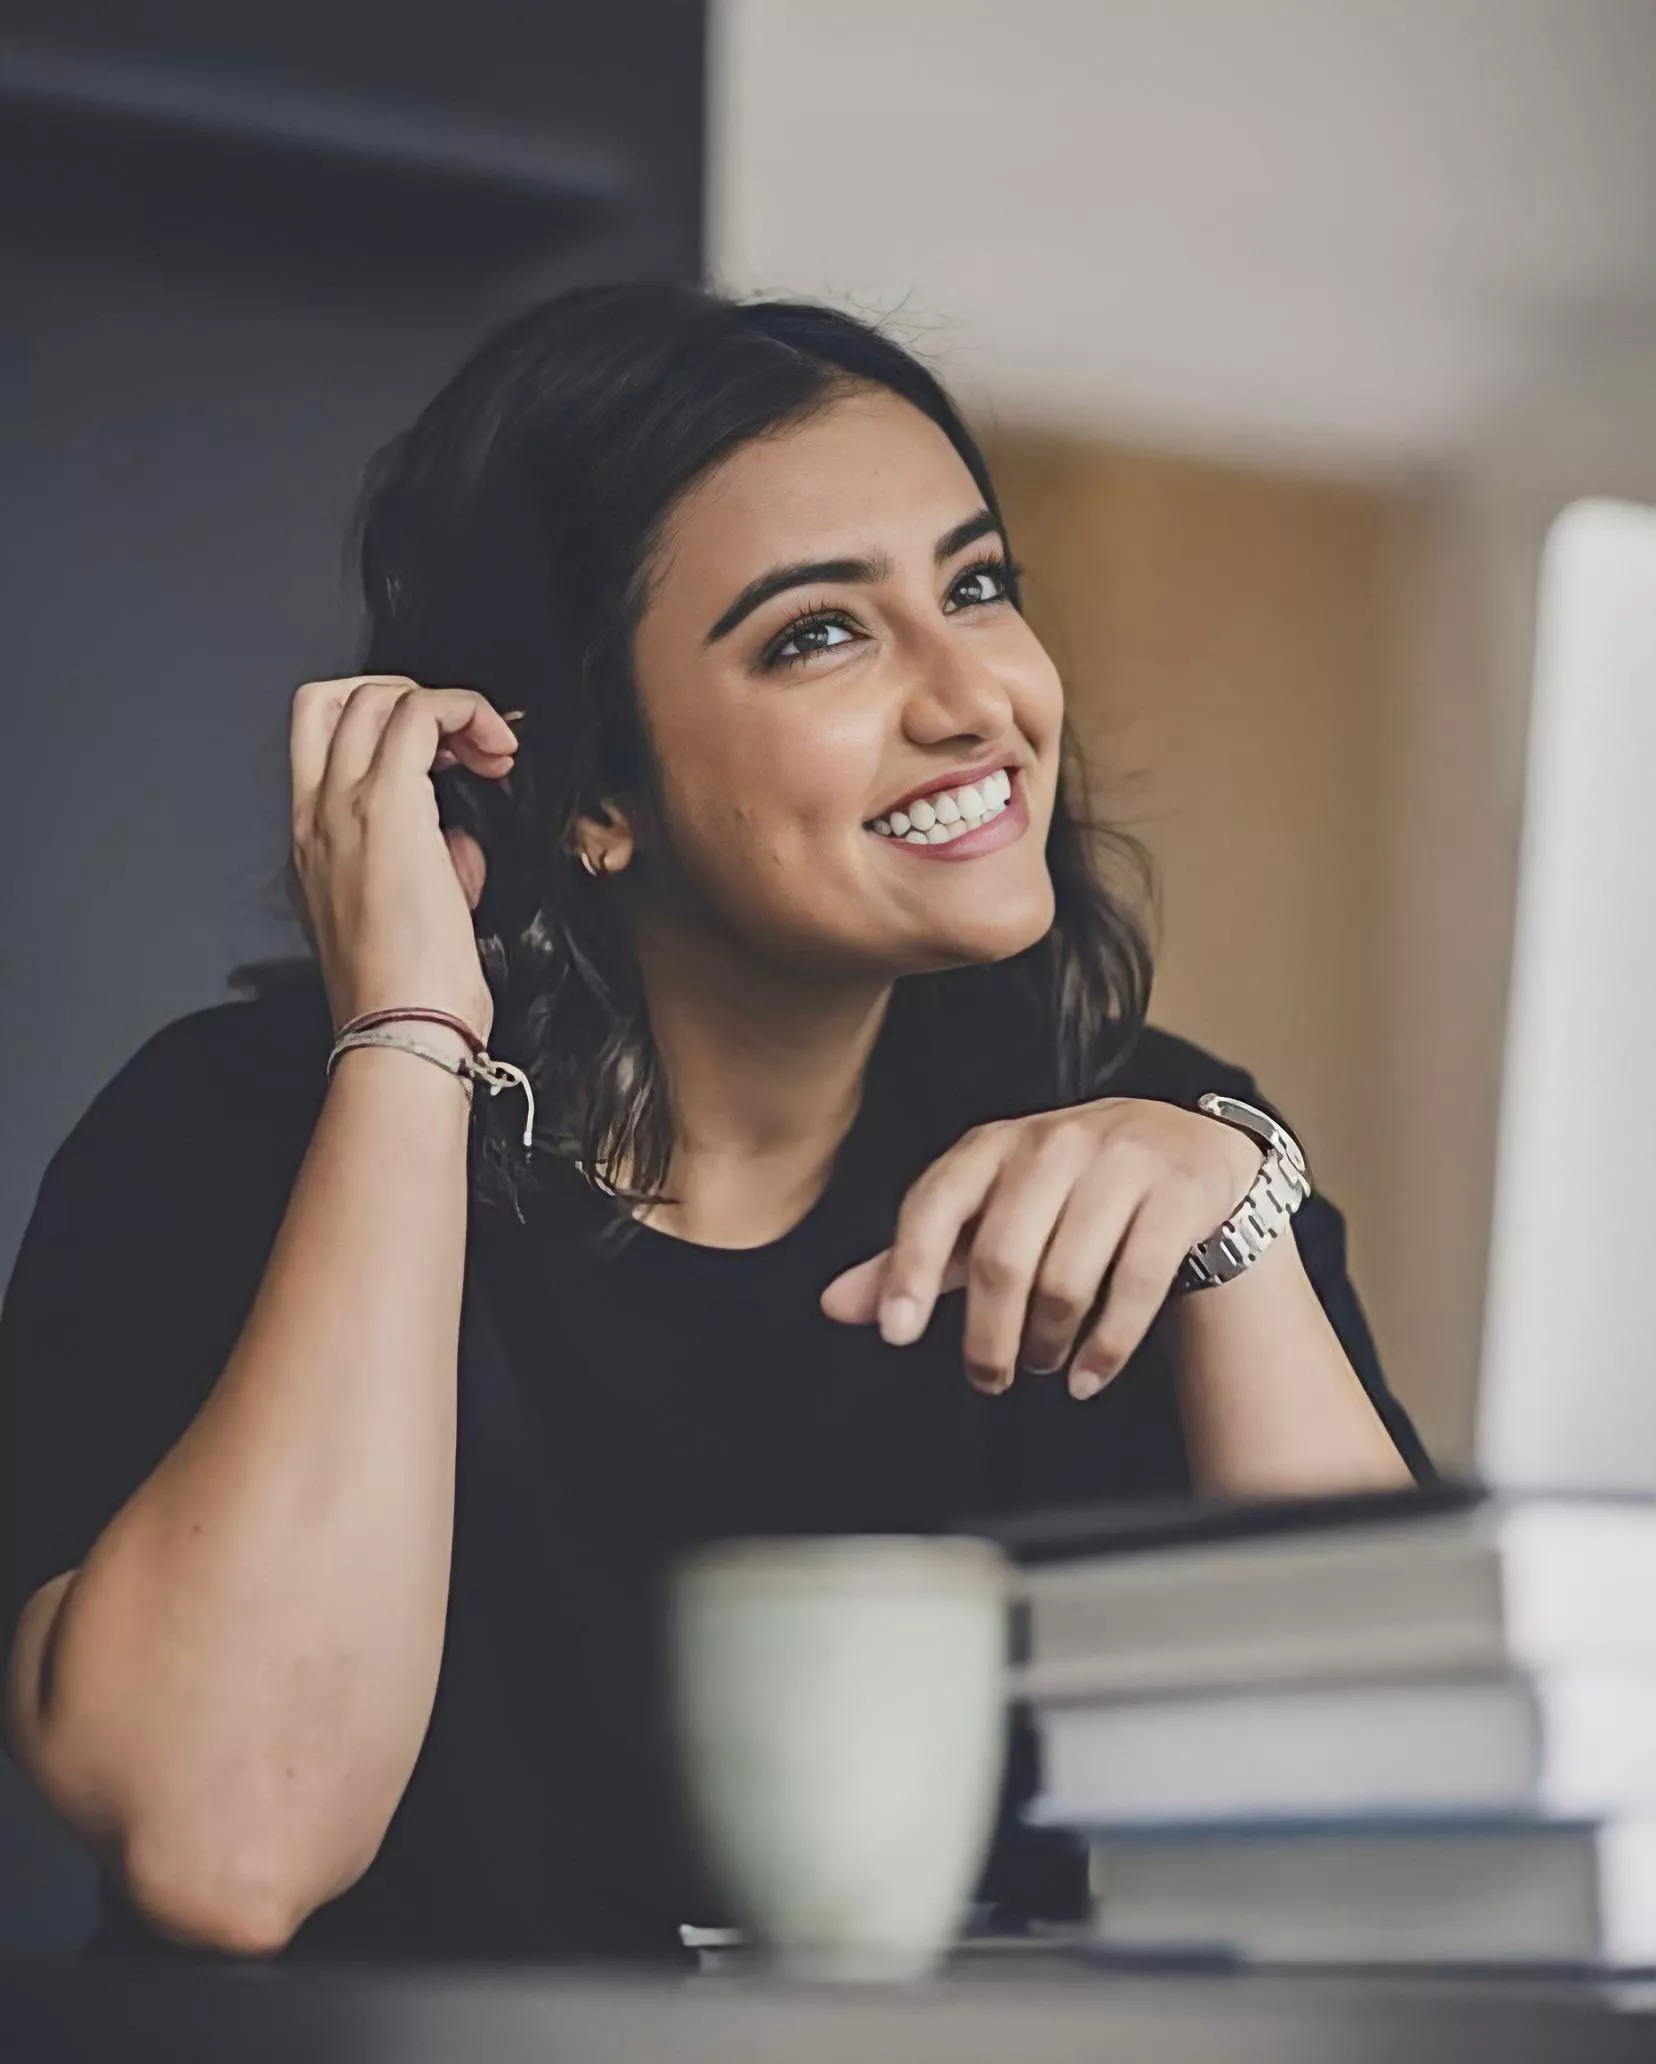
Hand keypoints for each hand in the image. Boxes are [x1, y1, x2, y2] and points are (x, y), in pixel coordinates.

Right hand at [289, 675, 517, 1040]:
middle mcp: (315, 816)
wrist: (401, 1029)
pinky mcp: (387, 806)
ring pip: (374, 696)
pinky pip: (421, 713)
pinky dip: (466, 710)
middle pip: (336, 700)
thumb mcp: (409, 913)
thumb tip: (456, 844)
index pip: (325, 741)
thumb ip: (426, 864)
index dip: (387, 727)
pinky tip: (497, 750)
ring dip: (444, 706)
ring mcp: (343, 806)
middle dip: (407, 698)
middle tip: (462, 741)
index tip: (445, 758)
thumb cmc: (410, 992)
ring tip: (490, 751)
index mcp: (312, 843)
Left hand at [820, 1099, 1263, 1397]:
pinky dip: (1108, 1346)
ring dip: (1048, 1342)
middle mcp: (1051, 1145)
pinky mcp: (1174, 1196)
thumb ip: (917, 1258)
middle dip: (988, 1336)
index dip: (910, 1270)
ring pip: (1066, 1278)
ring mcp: (1118, 1164)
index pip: (935, 1204)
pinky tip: (1089, 1376)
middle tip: (989, 1376)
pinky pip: (1136, 1284)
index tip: (897, 1333)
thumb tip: (833, 1306)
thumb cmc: (1064, 1190)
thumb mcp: (986, 1211)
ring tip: (1044, 1363)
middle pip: (1001, 1258)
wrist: (1182, 1146)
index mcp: (990, 1146)